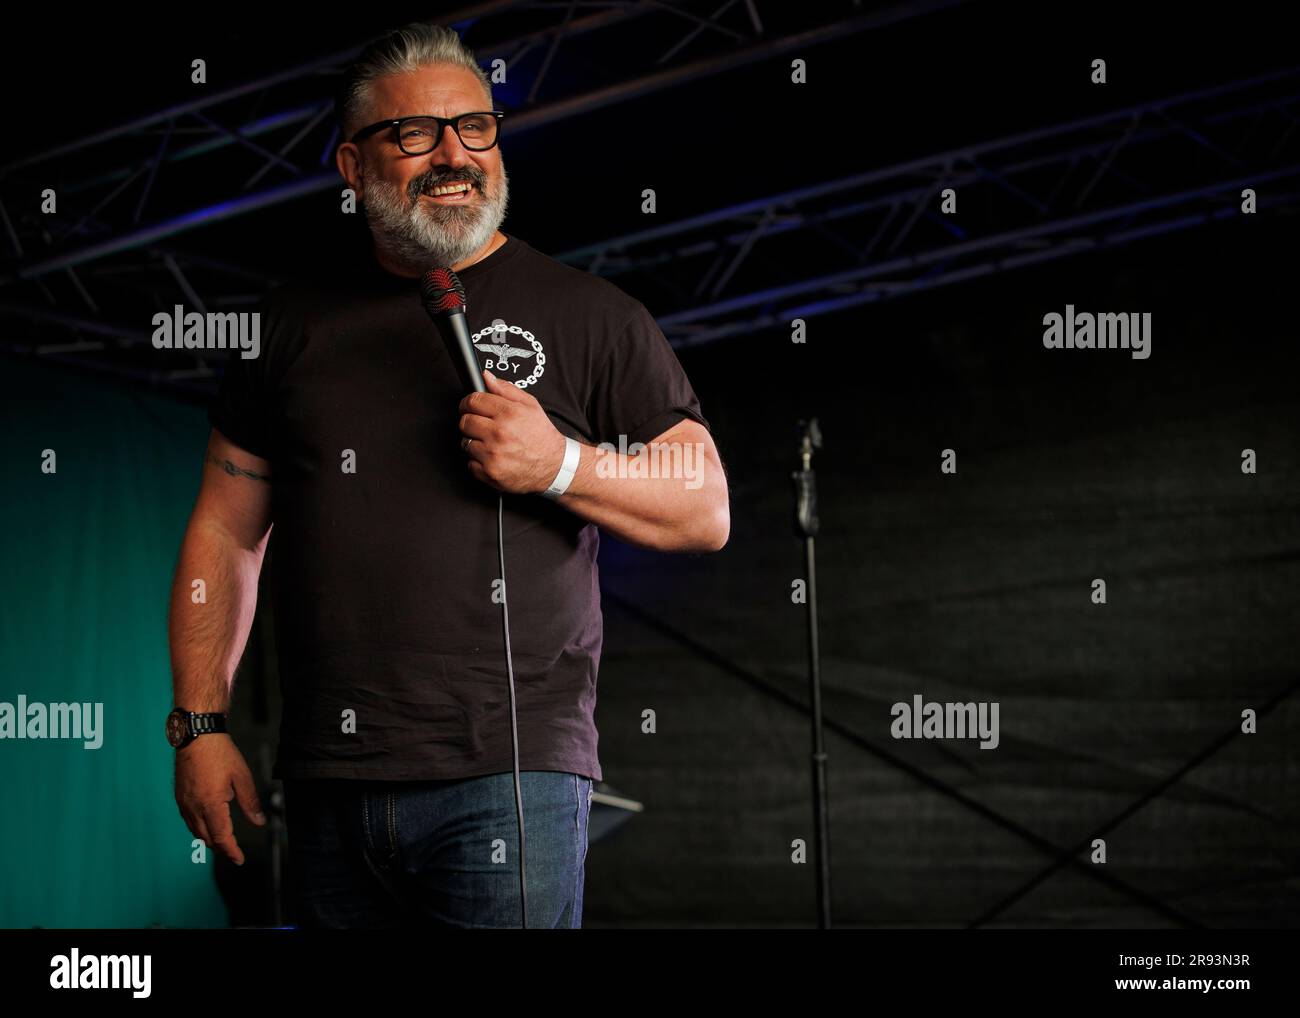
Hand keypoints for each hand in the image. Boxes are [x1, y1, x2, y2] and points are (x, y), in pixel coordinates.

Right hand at [173, 734, 265, 865]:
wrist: (197, 736)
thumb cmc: (220, 753)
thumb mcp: (242, 777)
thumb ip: (250, 802)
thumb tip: (259, 821)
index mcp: (211, 804)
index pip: (221, 837)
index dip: (231, 851)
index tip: (239, 859)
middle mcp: (194, 807)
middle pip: (207, 838)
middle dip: (221, 848)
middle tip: (234, 853)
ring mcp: (184, 803)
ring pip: (196, 831)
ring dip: (209, 840)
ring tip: (223, 843)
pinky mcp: (180, 797)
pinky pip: (189, 821)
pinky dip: (199, 829)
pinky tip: (207, 826)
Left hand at [458, 370, 567, 494]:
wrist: (554, 466)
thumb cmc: (542, 436)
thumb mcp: (530, 405)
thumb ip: (506, 389)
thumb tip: (487, 377)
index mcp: (508, 414)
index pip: (472, 401)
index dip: (469, 403)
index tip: (470, 406)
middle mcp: (499, 434)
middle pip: (465, 422)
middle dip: (471, 422)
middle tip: (484, 426)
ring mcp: (493, 455)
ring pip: (465, 443)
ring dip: (475, 443)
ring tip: (492, 444)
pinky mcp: (490, 473)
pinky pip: (470, 463)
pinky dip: (479, 462)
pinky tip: (494, 458)